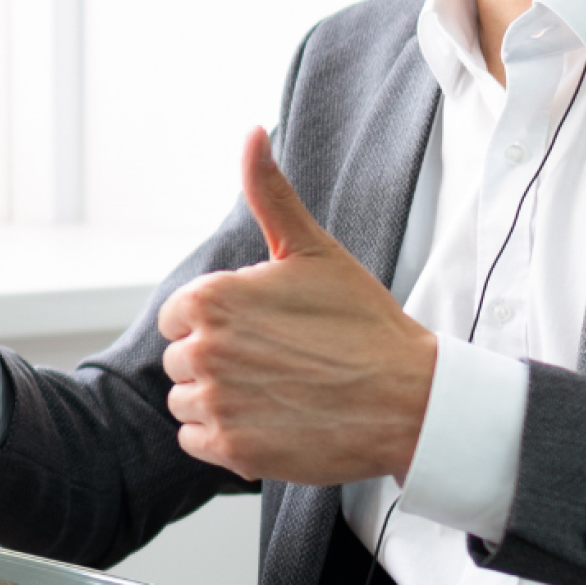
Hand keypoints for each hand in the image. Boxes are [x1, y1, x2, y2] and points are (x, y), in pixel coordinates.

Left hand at [157, 127, 435, 484]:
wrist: (407, 397)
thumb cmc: (360, 320)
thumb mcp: (311, 249)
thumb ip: (268, 192)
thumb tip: (251, 132)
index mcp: (210, 299)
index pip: (179, 316)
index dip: (217, 320)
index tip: (259, 326)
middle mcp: (204, 352)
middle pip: (182, 359)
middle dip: (219, 359)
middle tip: (276, 358)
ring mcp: (217, 404)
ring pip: (187, 401)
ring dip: (220, 399)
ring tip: (275, 389)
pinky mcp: (232, 451)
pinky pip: (197, 441)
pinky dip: (226, 436)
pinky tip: (270, 419)